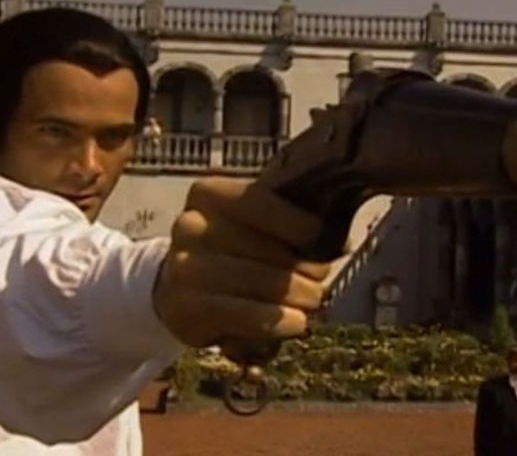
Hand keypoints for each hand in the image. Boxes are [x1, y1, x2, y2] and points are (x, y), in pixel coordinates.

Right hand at [153, 177, 331, 349]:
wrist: (178, 288)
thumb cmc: (230, 249)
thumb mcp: (251, 223)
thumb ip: (287, 220)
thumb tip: (338, 241)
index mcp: (208, 194)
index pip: (259, 201)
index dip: (297, 222)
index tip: (321, 237)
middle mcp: (189, 226)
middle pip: (263, 246)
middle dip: (301, 265)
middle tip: (322, 278)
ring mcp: (183, 267)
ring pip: (257, 281)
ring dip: (295, 294)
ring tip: (314, 301)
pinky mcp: (186, 308)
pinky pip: (243, 314)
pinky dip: (276, 320)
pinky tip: (296, 323)